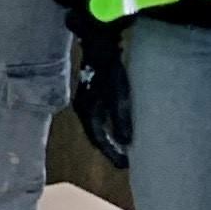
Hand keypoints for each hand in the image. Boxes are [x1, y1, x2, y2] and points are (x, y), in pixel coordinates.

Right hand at [70, 28, 133, 167]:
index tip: (125, 166)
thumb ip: (121, 119)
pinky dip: (109, 128)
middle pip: (96, 136)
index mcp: (87, 112)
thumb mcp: (119, 95)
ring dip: (109, 139)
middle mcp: (83, 109)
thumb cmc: (108, 69)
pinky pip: (100, 118)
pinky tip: (119, 128)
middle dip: (109, 149)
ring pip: (97, 127)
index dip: (111, 154)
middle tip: (124, 161)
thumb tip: (127, 142)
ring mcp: (86, 101)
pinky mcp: (92, 94)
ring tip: (123, 149)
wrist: (99, 42)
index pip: (98, 140)